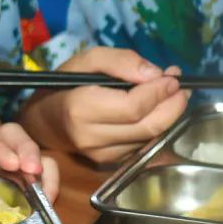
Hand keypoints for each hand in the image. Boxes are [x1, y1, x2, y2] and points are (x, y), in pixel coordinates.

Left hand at [0, 91, 58, 201]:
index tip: (9, 162)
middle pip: (10, 134)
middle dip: (26, 151)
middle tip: (34, 172)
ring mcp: (0, 143)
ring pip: (25, 143)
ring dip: (40, 164)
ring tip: (47, 190)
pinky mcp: (10, 152)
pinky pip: (32, 157)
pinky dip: (45, 173)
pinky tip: (47, 195)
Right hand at [19, 46, 188, 162]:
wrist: (42, 122)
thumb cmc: (61, 86)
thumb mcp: (84, 61)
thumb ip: (119, 61)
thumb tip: (155, 74)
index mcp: (81, 109)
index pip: (134, 107)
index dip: (159, 92)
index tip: (173, 76)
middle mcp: (92, 137)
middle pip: (149, 126)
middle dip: (173, 105)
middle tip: (181, 86)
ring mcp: (102, 154)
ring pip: (151, 138)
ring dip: (168, 115)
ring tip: (171, 94)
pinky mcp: (110, 162)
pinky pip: (144, 145)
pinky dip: (156, 127)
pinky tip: (156, 110)